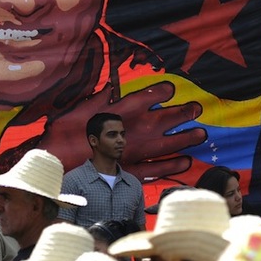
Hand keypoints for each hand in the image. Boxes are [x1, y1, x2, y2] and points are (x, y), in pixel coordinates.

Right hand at [40, 80, 205, 180]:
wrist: (60, 166)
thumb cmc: (64, 135)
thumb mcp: (78, 109)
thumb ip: (97, 100)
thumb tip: (110, 89)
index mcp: (124, 110)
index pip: (150, 95)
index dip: (163, 91)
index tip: (172, 89)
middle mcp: (137, 129)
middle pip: (168, 118)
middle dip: (184, 113)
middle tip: (197, 109)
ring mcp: (139, 151)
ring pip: (170, 144)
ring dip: (186, 139)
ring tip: (200, 135)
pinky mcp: (135, 171)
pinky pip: (159, 168)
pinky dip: (174, 165)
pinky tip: (186, 162)